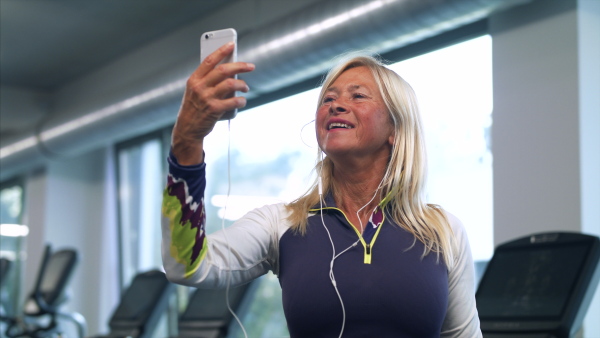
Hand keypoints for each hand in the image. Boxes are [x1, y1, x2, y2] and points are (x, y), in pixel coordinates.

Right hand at [172, 42, 254, 164]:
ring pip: (231, 84)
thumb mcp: (195, 92)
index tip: (232, 45)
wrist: (187, 129)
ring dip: (243, 84)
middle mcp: (199, 87)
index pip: (209, 60)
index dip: (221, 50)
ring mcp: (207, 98)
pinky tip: (243, 101)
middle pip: (223, 70)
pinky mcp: (214, 110)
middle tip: (250, 66)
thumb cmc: (194, 109)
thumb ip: (208, 82)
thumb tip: (230, 72)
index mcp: (194, 80)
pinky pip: (234, 101)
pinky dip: (242, 100)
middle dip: (240, 66)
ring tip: (246, 88)